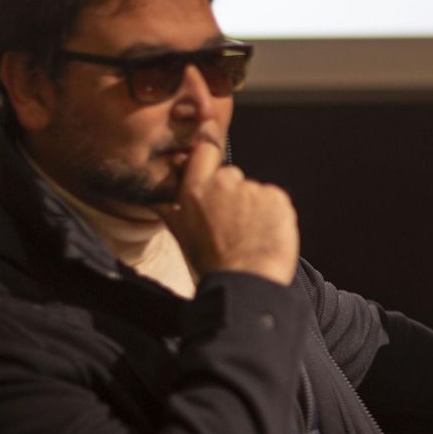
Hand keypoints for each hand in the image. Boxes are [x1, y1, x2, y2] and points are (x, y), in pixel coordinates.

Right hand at [153, 140, 298, 285]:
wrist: (245, 281)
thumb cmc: (211, 265)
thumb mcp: (182, 237)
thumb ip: (170, 212)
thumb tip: (155, 199)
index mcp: (195, 191)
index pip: (205, 152)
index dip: (210, 161)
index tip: (214, 176)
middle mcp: (223, 183)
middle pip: (231, 175)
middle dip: (233, 193)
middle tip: (232, 222)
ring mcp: (252, 189)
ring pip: (254, 190)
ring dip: (254, 206)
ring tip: (250, 233)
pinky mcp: (277, 197)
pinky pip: (275, 199)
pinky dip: (273, 213)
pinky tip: (266, 233)